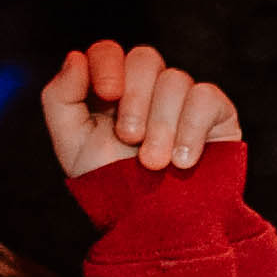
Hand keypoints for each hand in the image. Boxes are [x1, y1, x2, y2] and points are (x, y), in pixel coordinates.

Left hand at [42, 38, 239, 184]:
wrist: (157, 225)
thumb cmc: (113, 186)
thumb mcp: (72, 146)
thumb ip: (60, 98)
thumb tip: (76, 56)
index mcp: (112, 89)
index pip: (109, 51)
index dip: (108, 64)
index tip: (107, 94)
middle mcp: (149, 88)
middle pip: (145, 58)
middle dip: (135, 99)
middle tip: (129, 138)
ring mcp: (183, 98)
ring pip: (175, 80)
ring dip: (161, 125)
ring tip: (155, 163)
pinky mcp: (216, 113)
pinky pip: (206, 97)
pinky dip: (191, 129)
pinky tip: (182, 161)